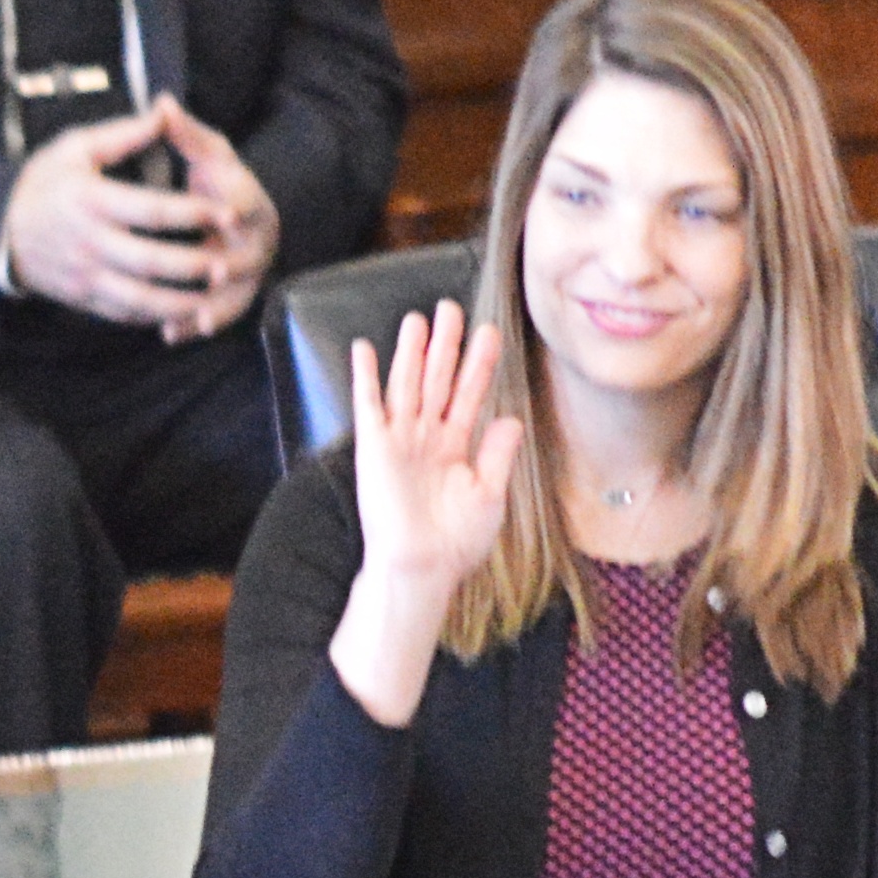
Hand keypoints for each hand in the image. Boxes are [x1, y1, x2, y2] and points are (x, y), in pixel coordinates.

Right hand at [0, 106, 226, 330]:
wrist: (0, 232)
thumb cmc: (44, 183)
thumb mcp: (74, 147)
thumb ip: (122, 134)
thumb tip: (164, 112)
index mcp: (90, 200)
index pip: (152, 210)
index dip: (194, 213)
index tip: (228, 212)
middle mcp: (87, 241)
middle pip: (149, 260)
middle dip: (192, 266)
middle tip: (226, 265)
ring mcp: (83, 274)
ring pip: (138, 297)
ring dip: (178, 301)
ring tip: (209, 296)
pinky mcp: (81, 296)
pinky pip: (121, 312)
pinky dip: (153, 316)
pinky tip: (178, 311)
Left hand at [149, 104, 280, 340]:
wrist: (231, 213)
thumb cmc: (213, 179)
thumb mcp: (204, 152)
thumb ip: (184, 133)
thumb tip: (162, 102)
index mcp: (250, 199)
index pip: (248, 200)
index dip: (237, 203)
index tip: (226, 211)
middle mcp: (253, 239)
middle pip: (250, 254)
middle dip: (234, 262)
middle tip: (215, 269)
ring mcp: (245, 272)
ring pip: (235, 295)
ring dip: (214, 307)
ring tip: (187, 319)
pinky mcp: (230, 296)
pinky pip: (217, 316)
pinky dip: (194, 327)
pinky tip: (170, 335)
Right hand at [330, 297, 525, 725]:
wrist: (421, 568)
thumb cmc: (457, 542)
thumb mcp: (491, 496)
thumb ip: (500, 455)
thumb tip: (511, 417)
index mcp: (458, 447)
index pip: (470, 394)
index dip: (480, 363)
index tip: (489, 332)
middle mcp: (428, 438)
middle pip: (438, 379)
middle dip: (445, 345)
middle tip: (451, 308)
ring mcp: (400, 441)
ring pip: (407, 384)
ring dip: (411, 351)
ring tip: (419, 318)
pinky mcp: (373, 449)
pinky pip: (369, 406)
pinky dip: (366, 377)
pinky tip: (365, 350)